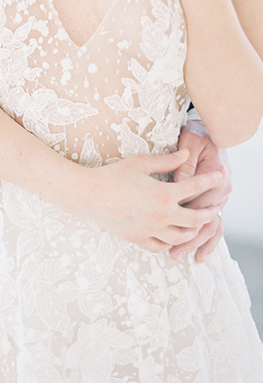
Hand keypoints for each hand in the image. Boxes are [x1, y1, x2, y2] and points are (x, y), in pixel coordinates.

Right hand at [68, 149, 221, 252]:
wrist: (88, 196)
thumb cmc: (113, 175)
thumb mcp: (141, 163)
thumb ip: (167, 161)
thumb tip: (186, 154)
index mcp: (164, 195)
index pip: (195, 187)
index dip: (209, 180)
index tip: (219, 175)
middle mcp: (161, 216)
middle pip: (195, 220)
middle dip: (209, 213)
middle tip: (215, 208)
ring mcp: (150, 230)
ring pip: (181, 237)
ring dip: (193, 231)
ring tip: (197, 224)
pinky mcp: (139, 239)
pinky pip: (162, 246)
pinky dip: (171, 242)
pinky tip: (172, 235)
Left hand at [170, 120, 230, 262]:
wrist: (209, 133)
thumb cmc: (196, 136)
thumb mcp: (190, 141)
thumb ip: (184, 162)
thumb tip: (179, 180)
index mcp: (217, 174)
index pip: (198, 199)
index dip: (182, 213)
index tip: (165, 225)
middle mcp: (222, 190)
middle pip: (204, 218)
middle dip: (188, 237)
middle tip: (171, 250)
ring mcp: (220, 198)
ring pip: (211, 227)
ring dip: (196, 243)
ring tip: (178, 255)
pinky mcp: (215, 203)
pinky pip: (214, 227)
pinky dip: (207, 242)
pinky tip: (198, 255)